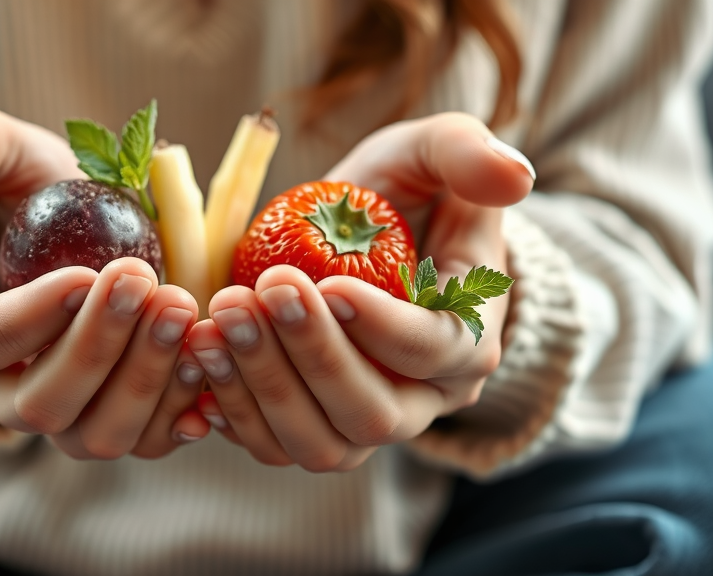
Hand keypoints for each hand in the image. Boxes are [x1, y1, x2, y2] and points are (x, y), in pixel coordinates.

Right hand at [0, 107, 207, 459]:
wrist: (50, 236)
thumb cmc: (16, 192)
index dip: (34, 317)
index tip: (88, 273)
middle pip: (39, 403)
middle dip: (98, 348)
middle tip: (148, 284)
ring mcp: (53, 409)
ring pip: (93, 435)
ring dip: (146, 380)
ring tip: (184, 311)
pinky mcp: (106, 415)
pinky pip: (143, 440)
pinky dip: (179, 409)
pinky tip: (204, 358)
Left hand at [187, 112, 532, 470]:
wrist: (364, 237)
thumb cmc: (407, 195)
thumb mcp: (434, 153)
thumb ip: (467, 154)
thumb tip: (513, 176)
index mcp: (466, 339)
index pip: (435, 353)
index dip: (380, 328)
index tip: (324, 284)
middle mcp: (422, 399)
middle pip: (372, 414)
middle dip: (310, 357)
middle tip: (258, 293)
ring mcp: (361, 421)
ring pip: (319, 443)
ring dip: (261, 387)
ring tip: (217, 321)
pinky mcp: (308, 425)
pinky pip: (270, 444)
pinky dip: (230, 410)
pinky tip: (200, 356)